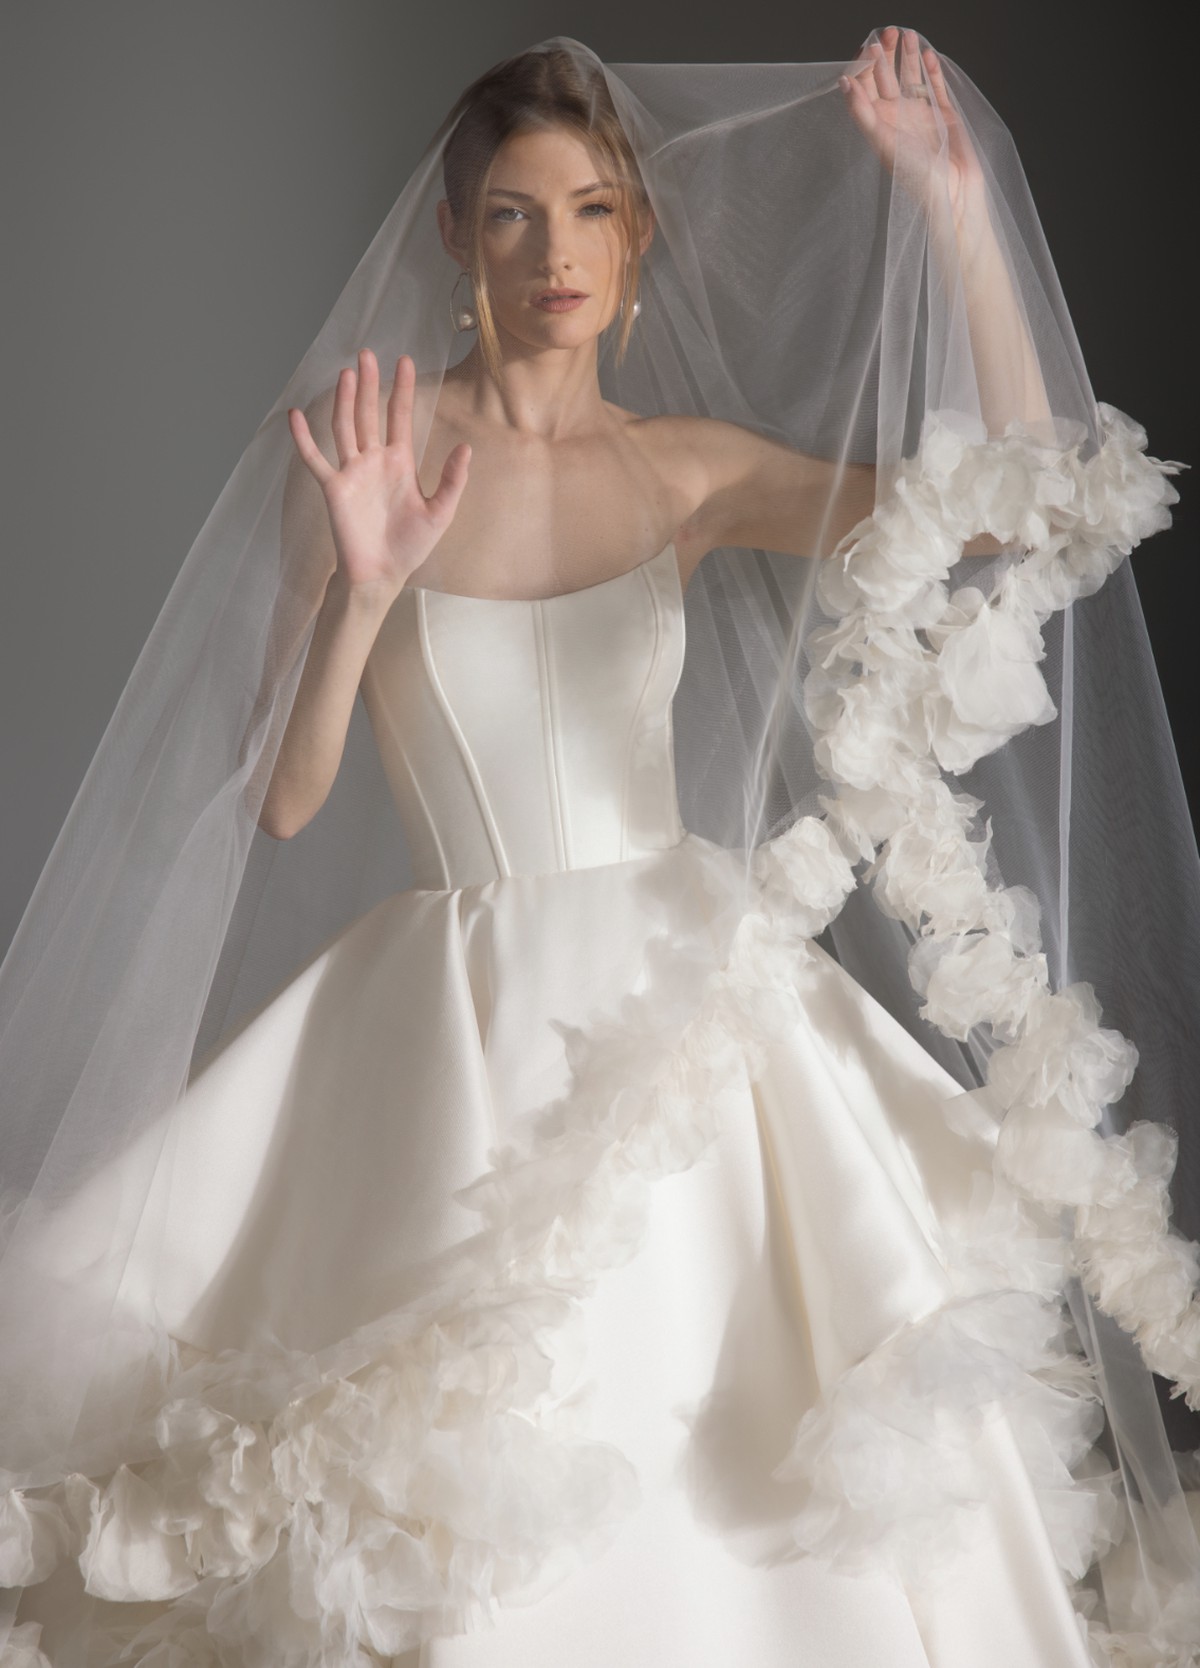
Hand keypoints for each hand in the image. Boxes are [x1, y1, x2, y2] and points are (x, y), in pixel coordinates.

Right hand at [287, 350, 470, 599]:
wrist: (382, 574)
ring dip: (344, 401)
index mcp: (400, 462)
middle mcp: (374, 460)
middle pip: (370, 413)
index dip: (402, 388)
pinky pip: (315, 459)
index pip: (400, 416)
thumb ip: (452, 480)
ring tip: (346, 374)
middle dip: (370, 384)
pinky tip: (295, 416)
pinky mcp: (334, 488)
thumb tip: (466, 447)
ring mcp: (352, 472)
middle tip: (367, 353)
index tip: (405, 360)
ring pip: (345, 427)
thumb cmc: (410, 546)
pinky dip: (304, 439)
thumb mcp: (440, 512)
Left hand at [840, 26, 983, 221]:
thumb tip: (843, 81)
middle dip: (886, 54)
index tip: (867, 47)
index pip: (866, 87)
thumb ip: (862, 111)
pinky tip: (928, 53)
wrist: (951, 191)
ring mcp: (920, 113)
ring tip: (908, 35)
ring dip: (908, 56)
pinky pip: (935, 85)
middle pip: (887, 76)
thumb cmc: (914, 172)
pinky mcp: (943, 113)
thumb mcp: (882, 140)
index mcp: (879, 123)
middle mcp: (897, 115)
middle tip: (888, 33)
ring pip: (911, 76)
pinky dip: (931, 70)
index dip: (865, 65)